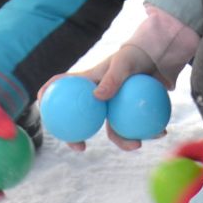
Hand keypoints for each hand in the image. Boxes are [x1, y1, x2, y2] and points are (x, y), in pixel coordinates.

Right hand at [42, 44, 172, 152]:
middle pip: (80, 119)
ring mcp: (114, 106)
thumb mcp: (124, 63)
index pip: (61, 85)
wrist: (158, 57)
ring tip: (137, 145)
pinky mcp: (130, 111)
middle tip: (79, 147)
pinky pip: (135, 126)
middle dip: (74, 137)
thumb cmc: (136, 55)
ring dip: (125, 140)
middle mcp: (98, 97)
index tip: (42, 106)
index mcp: (89, 82)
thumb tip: (96, 97)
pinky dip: (149, 130)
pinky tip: (160, 132)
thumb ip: (112, 79)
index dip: (47, 94)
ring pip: (113, 129)